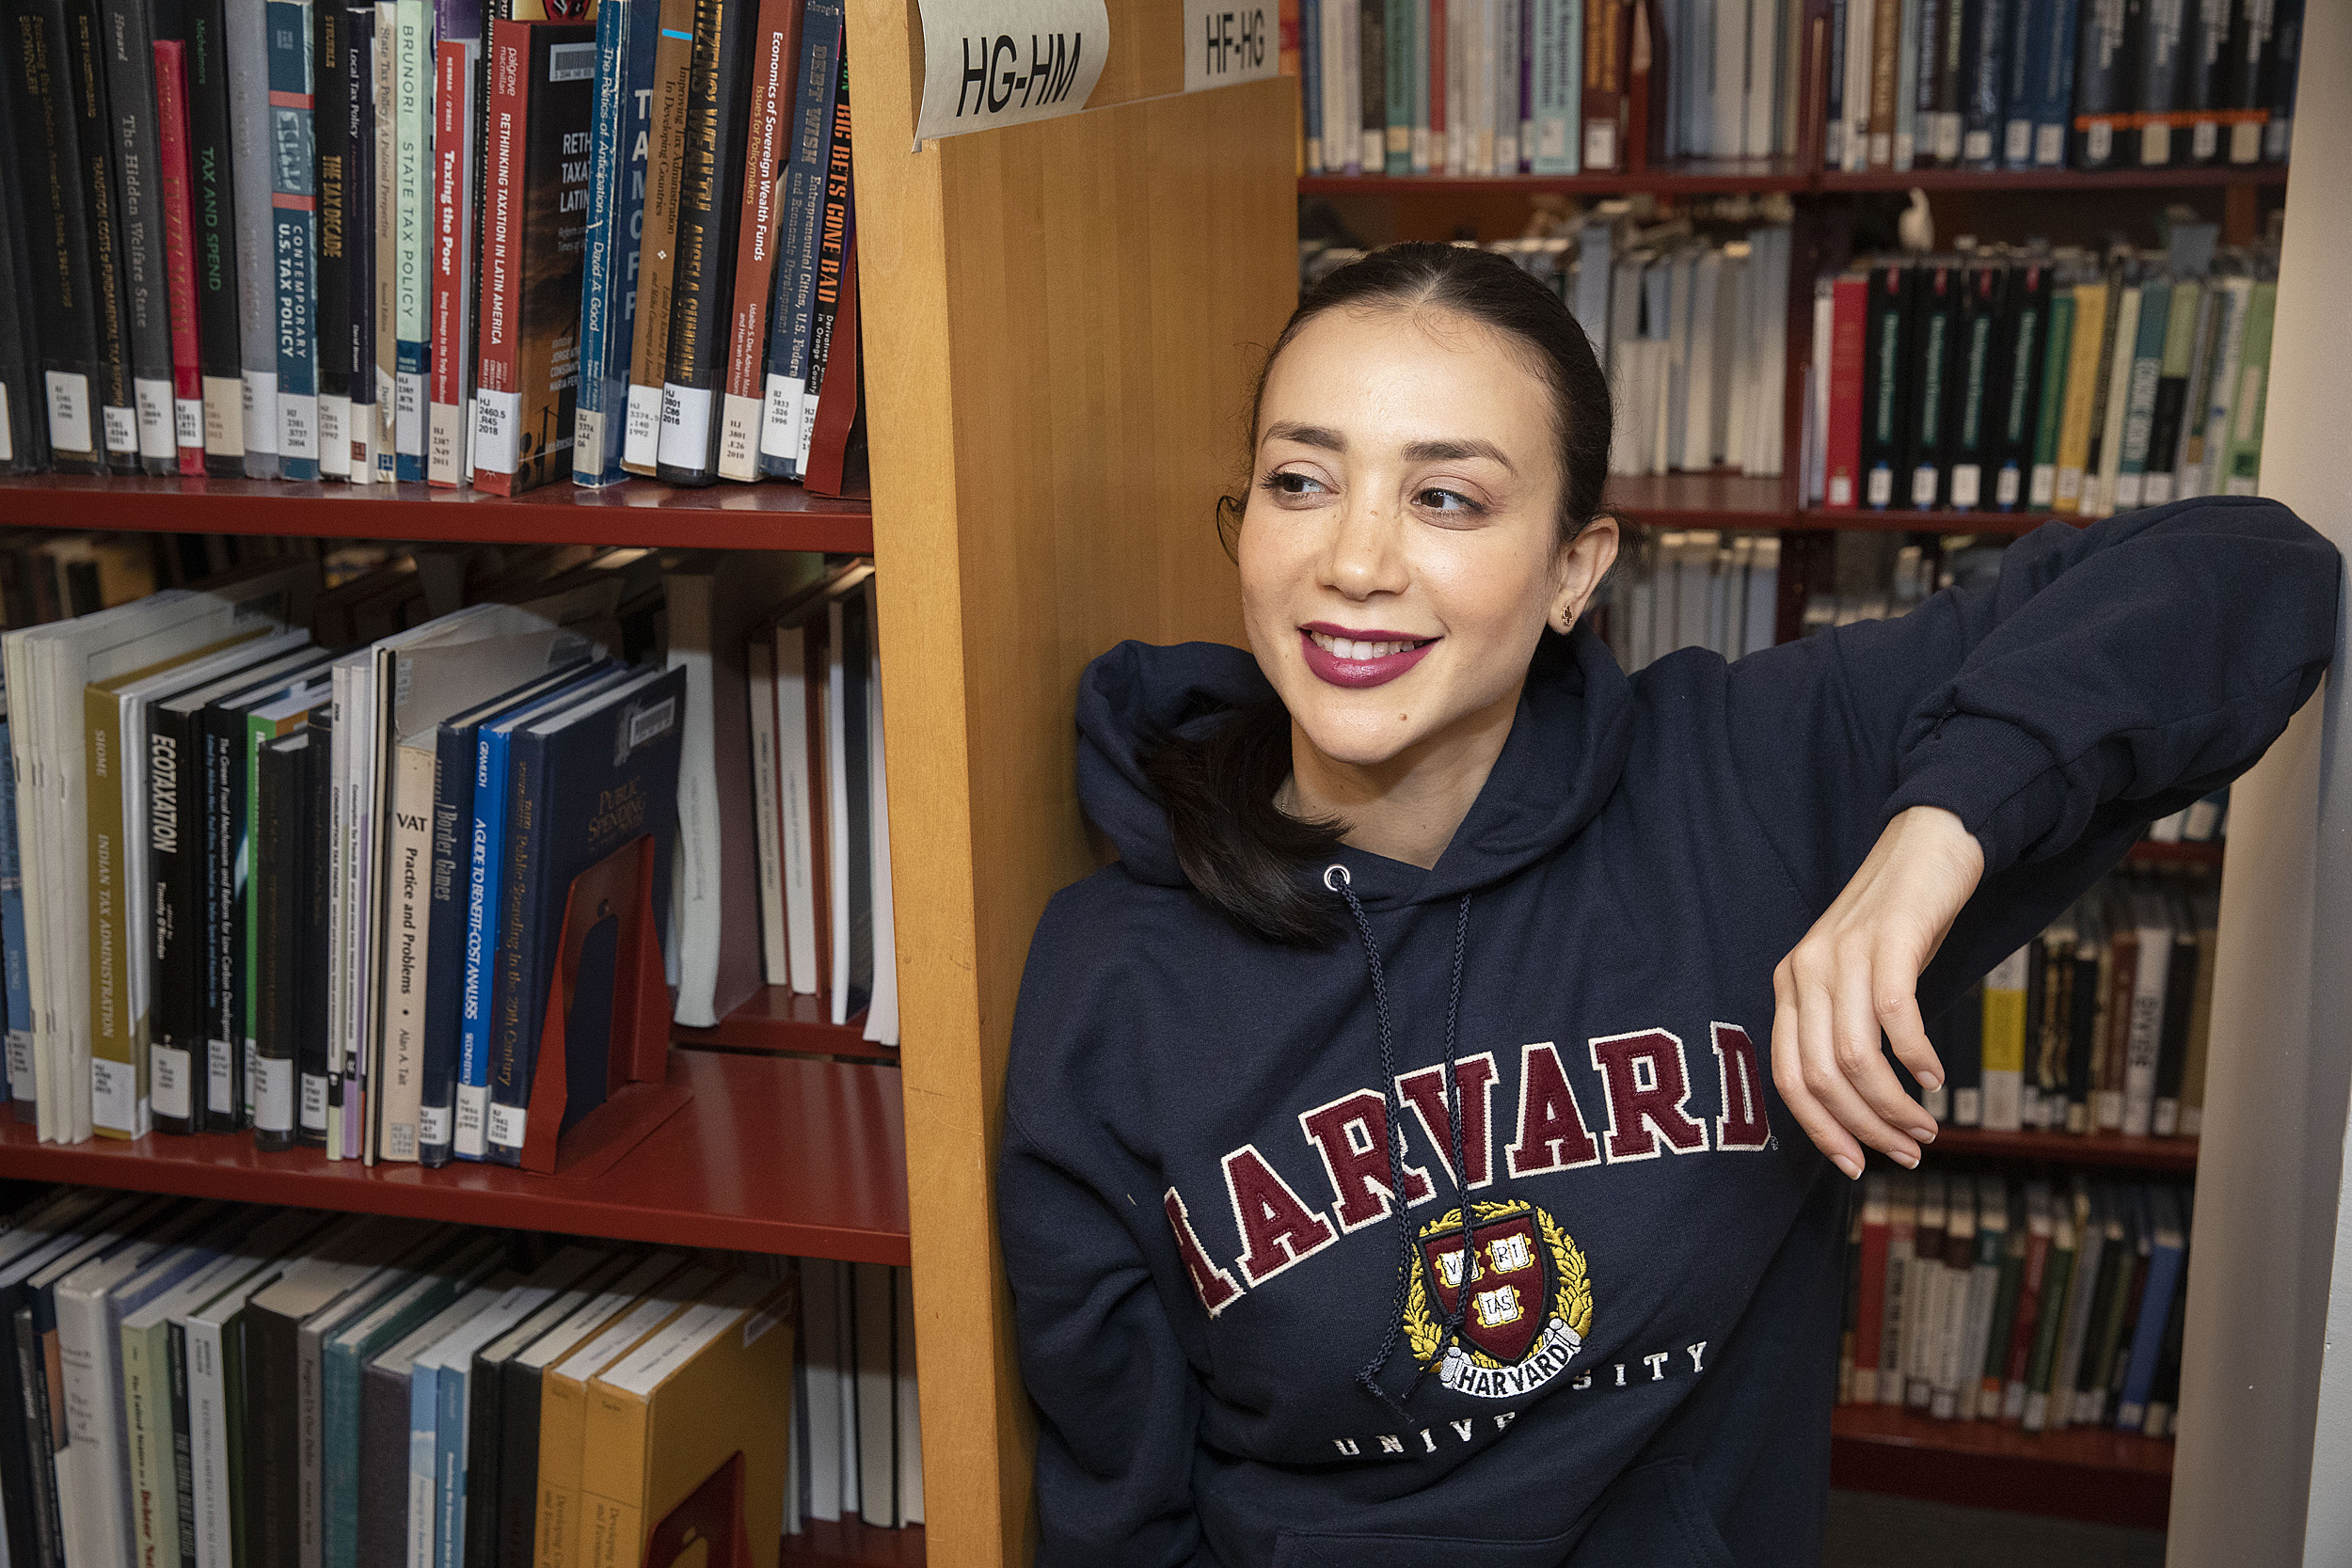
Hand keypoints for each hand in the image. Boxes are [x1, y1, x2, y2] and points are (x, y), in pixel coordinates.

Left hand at [1771, 805, 1985, 1179]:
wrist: (1928, 844)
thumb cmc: (1897, 924)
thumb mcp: (1856, 978)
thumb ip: (1845, 1029)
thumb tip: (1858, 1107)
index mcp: (1789, 987)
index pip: (1788, 1078)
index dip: (1820, 1130)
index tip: (1856, 1166)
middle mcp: (1805, 972)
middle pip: (1821, 1077)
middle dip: (1864, 1128)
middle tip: (1908, 1153)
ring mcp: (1843, 954)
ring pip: (1855, 1058)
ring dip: (1894, 1105)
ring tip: (1926, 1128)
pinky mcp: (1888, 940)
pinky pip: (1895, 1017)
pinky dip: (1917, 1058)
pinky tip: (1935, 1077)